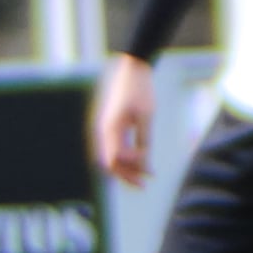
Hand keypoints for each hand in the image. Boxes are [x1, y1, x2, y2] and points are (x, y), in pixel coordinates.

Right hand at [89, 49, 154, 187]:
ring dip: (127, 168)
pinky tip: (140, 161)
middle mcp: (104, 131)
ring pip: (113, 157)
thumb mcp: (146, 115)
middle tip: (144, 184)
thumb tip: (145, 161)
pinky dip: (127, 157)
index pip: (114, 158)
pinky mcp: (112, 126)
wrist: (133, 68)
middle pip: (111, 162)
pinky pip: (116, 147)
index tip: (148, 162)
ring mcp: (106, 129)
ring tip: (145, 176)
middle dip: (126, 174)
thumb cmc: (140, 89)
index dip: (131, 165)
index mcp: (109, 128)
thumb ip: (143, 139)